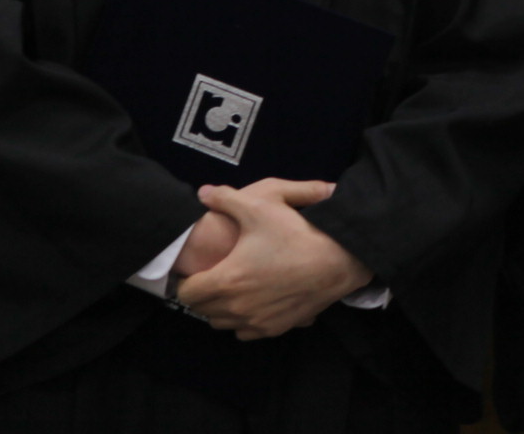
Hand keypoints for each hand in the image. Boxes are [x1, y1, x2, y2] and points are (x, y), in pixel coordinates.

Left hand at [172, 178, 368, 340]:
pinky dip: (243, 321)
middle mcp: (237, 308)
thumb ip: (225, 198)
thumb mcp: (259, 206)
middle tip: (210, 276)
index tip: (194, 271)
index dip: (186, 282)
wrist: (337, 260)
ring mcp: (257, 322)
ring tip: (230, 289)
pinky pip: (246, 333)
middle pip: (203, 311)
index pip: (187, 294)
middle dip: (202, 295)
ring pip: (223, 325)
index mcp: (226, 281)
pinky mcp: (275, 329)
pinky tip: (253, 301)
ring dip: (221, 310)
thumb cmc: (296, 233)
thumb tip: (202, 192)